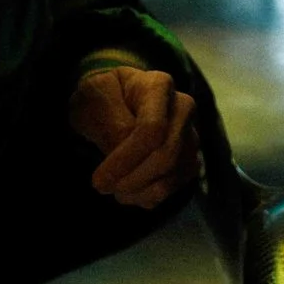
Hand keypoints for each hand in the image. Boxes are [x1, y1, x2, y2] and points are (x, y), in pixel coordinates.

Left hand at [68, 66, 199, 209]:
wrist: (113, 101)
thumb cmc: (102, 96)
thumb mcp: (93, 98)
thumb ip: (109, 119)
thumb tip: (122, 149)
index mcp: (159, 86)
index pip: (153, 128)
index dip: (126, 159)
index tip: (98, 179)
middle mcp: (183, 108)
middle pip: (167, 155)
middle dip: (133, 179)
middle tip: (103, 187)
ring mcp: (190, 134)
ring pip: (173, 175)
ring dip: (140, 191)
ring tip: (114, 190)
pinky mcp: (189, 158)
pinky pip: (175, 186)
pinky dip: (149, 197)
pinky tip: (129, 192)